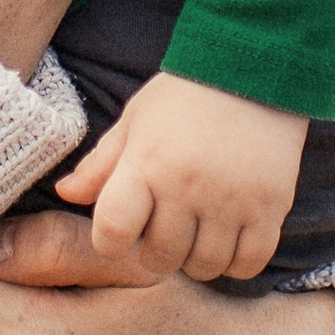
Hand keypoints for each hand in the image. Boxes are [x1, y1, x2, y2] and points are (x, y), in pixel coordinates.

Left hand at [54, 69, 306, 282]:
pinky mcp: (270, 205)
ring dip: (195, 259)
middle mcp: (186, 186)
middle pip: (160, 257)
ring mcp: (231, 199)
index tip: (121, 231)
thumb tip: (64, 194)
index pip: (112, 232)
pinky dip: (235, 263)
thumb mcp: (135, 120)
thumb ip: (101, 163)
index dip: (109, 241)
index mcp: (146, 163)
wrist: (254, 68)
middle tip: (163, 231)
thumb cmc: (185, 95)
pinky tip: (229, 240)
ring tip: (197, 235)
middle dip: (155, 252)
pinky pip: (248, 263)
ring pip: (205, 266)